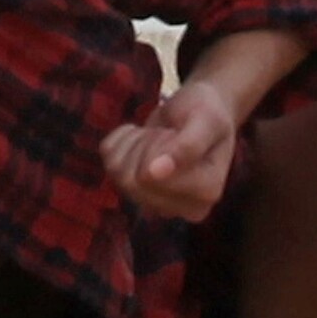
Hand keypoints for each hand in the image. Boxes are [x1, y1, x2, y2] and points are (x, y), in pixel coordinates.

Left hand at [99, 80, 235, 220]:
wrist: (198, 110)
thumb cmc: (207, 112)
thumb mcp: (206, 119)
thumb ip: (188, 145)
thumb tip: (155, 173)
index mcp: (207, 192)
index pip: (152, 176)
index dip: (159, 145)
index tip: (179, 133)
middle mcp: (183, 207)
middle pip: (133, 181)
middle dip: (145, 144)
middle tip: (167, 132)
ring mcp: (157, 204)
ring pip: (118, 174)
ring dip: (134, 142)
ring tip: (158, 134)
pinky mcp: (137, 194)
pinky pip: (109, 163)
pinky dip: (122, 141)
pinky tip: (143, 137)